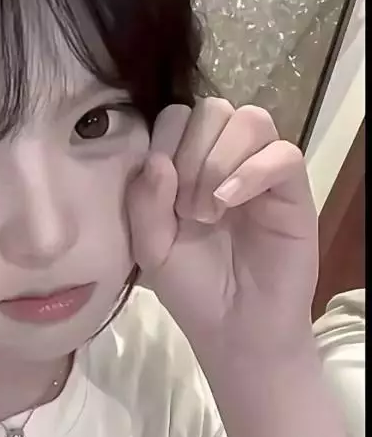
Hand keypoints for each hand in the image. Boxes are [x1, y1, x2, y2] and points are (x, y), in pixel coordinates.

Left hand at [126, 98, 318, 367]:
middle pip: (212, 109)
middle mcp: (223, 160)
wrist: (233, 327)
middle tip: (185, 208)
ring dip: (218, 162)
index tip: (159, 193)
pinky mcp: (292, 191)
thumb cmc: (190, 286)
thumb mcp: (151, 248)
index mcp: (185, 166)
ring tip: (206, 213)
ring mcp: (260, 172)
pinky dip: (251, 172)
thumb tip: (156, 159)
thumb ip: (144, 203)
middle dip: (190, 153)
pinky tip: (228, 204)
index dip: (164, 144)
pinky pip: (283, 154)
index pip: (176, 116)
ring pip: (250, 120)